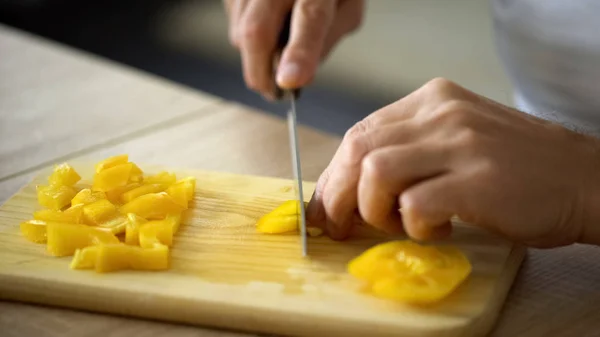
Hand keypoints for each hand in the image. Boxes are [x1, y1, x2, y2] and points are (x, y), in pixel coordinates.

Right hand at [223, 0, 363, 98]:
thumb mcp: (347, 8)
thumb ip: (327, 41)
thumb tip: (298, 79)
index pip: (309, 18)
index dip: (299, 53)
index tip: (290, 83)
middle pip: (256, 32)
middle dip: (261, 73)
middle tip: (274, 93)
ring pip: (240, 34)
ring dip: (256, 57)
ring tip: (278, 49)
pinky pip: (234, 24)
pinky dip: (248, 39)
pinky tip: (268, 27)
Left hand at [306, 78, 599, 247]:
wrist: (583, 178)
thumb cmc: (515, 169)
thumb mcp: (456, 140)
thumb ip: (409, 152)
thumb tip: (351, 184)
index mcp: (432, 99)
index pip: (360, 132)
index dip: (334, 173)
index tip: (325, 204)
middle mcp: (442, 112)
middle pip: (358, 149)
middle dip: (337, 194)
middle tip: (338, 226)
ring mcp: (460, 143)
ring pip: (376, 172)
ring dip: (374, 210)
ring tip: (398, 224)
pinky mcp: (477, 179)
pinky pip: (415, 203)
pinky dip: (412, 224)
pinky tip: (435, 229)